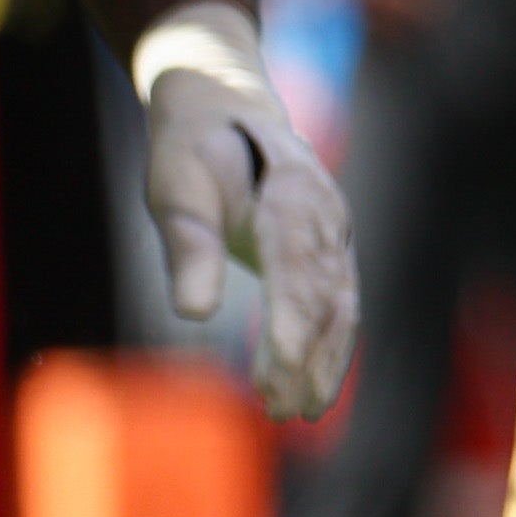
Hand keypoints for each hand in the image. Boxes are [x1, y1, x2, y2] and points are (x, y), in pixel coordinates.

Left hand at [137, 3, 357, 417]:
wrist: (226, 105)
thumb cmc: (193, 150)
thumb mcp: (175, 188)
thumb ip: (189, 245)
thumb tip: (191, 313)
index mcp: (291, 194)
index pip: (296, 266)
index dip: (290, 318)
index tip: (278, 363)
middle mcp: (325, 215)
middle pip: (325, 295)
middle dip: (305, 355)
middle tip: (278, 408)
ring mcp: (336, 234)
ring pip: (340, 306)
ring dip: (322, 361)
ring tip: (295, 411)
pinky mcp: (332, 251)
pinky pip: (340, 305)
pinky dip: (328, 348)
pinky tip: (310, 387)